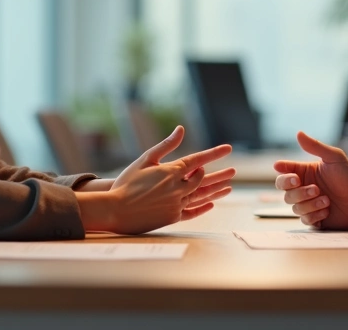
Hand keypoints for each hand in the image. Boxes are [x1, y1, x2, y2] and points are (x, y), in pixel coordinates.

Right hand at [102, 126, 234, 234]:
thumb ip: (166, 145)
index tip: (228, 148)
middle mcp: (178, 188)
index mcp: (172, 171)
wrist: (115, 209)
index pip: (198, 160)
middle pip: (203, 179)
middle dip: (219, 174)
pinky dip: (203, 207)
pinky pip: (192, 212)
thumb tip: (181, 129)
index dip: (214, 153)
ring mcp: (176, 204)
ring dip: (216, 190)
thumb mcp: (146, 159)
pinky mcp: (172, 218)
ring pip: (201, 196)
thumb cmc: (127, 182)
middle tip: (232, 171)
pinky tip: (210, 204)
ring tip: (229, 187)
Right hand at [274, 131, 347, 229]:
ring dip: (310, 204)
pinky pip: (305, 220)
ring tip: (327, 200)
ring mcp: (308, 205)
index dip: (283, 175)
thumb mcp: (334, 158)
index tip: (294, 177)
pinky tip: (327, 210)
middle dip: (299, 192)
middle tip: (315, 189)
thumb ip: (315, 146)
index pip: (283, 174)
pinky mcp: (315, 219)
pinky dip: (315, 214)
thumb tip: (298, 133)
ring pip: (295, 207)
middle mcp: (303, 189)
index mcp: (305, 173)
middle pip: (286, 193)